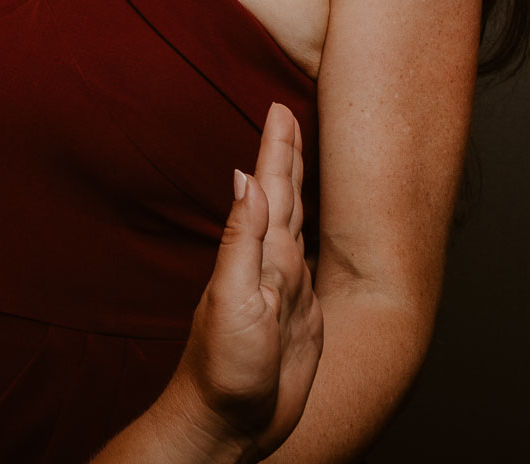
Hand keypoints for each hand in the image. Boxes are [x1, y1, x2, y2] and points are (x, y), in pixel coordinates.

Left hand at [171, 103, 322, 457]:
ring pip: (295, 223)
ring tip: (294, 148)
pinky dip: (305, 232)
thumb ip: (242, 239)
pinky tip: (295, 219)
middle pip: (284, 197)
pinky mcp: (302, 318)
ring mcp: (285, 289)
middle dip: (287, 154)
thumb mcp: (233, 298)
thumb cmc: (222, 367)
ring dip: (295, 184)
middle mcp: (270, 265)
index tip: (277, 107)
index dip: (276, 149)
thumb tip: (244, 179)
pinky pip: (307, 260)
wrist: (227, 423)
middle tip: (285, 111)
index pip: (269, 189)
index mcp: (255, 254)